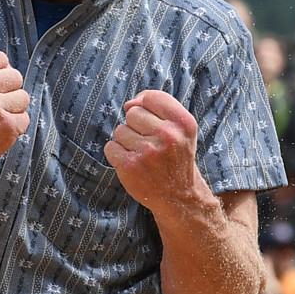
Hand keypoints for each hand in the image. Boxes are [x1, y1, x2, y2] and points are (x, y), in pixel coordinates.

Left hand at [105, 91, 205, 213]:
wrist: (178, 196)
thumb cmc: (175, 157)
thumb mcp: (180, 129)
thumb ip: (158, 108)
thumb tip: (129, 104)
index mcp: (184, 123)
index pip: (151, 97)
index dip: (145, 106)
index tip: (150, 121)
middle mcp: (168, 135)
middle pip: (133, 113)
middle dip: (136, 126)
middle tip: (150, 144)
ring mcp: (149, 151)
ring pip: (120, 130)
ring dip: (127, 142)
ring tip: (143, 155)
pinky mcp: (131, 166)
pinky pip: (110, 147)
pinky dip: (117, 155)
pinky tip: (133, 163)